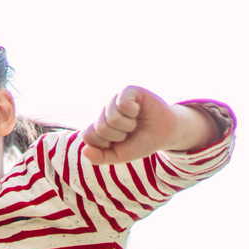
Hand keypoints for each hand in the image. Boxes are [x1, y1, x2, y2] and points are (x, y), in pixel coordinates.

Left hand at [80, 86, 214, 164]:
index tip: (118, 143)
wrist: (165, 133)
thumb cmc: (141, 142)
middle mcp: (104, 111)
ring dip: (127, 126)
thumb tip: (84, 150)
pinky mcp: (128, 91)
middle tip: (129, 132)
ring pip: (111, 118)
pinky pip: (122, 104)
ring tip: (134, 122)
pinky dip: (133, 112)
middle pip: (100, 127)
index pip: (88, 135)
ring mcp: (114, 100)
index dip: (105, 144)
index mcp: (98, 126)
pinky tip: (138, 110)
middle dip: (118, 136)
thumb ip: (100, 157)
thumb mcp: (120, 155)